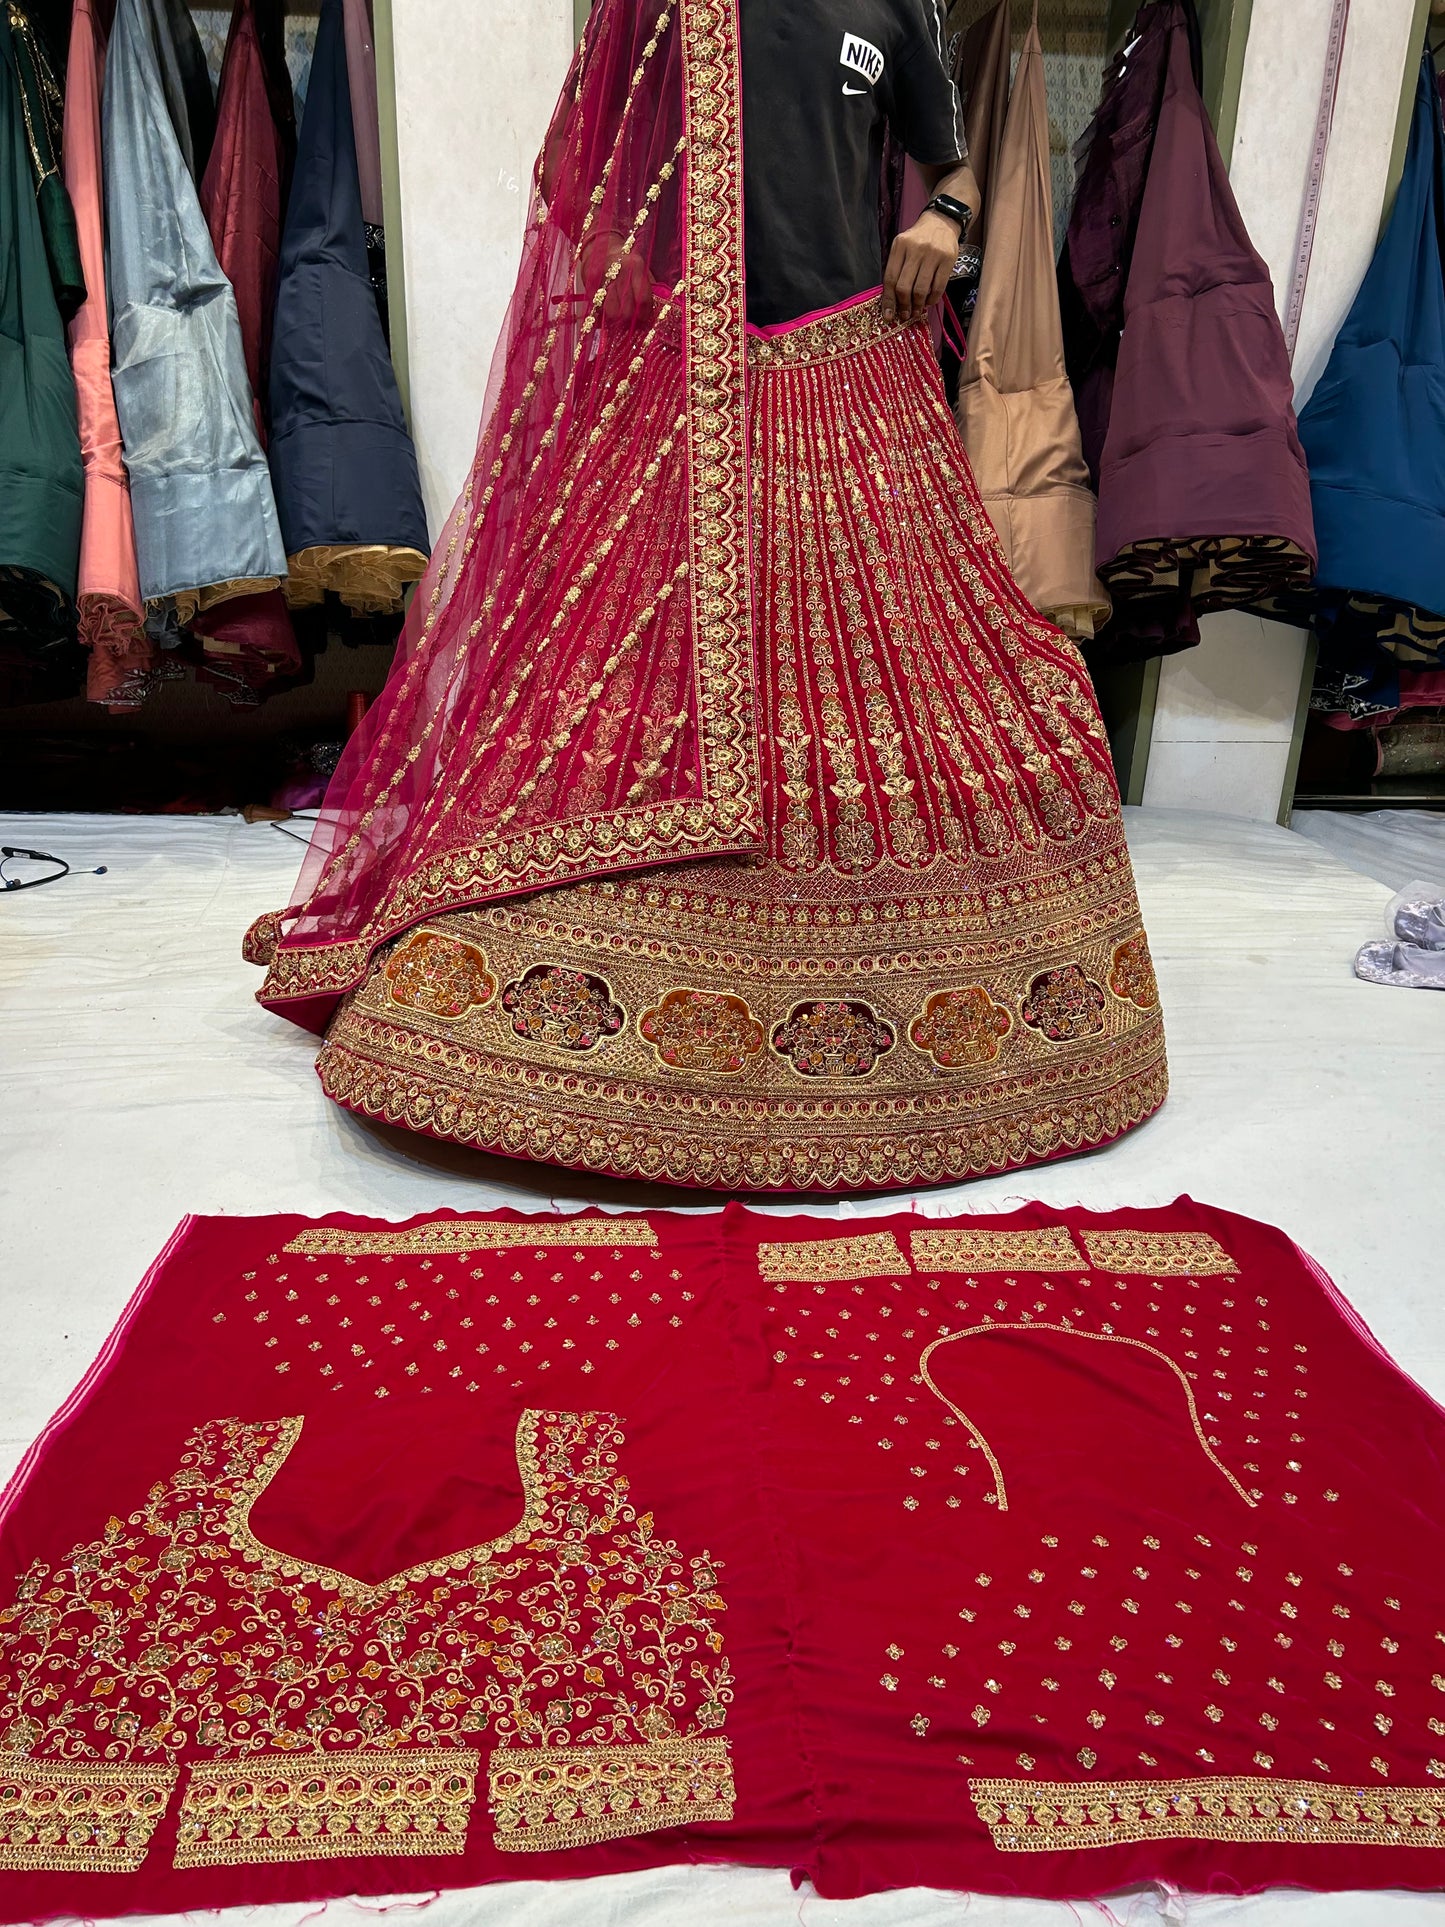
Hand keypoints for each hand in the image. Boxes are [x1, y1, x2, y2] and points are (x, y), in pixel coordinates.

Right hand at [579, 233, 652, 323]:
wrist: (602, 248)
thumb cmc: (627, 263)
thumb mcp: (642, 270)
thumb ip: (649, 289)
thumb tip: (656, 312)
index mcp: (636, 266)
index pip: (643, 300)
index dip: (644, 314)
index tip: (643, 319)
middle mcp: (619, 270)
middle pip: (627, 310)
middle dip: (630, 319)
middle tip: (632, 319)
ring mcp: (604, 277)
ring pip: (612, 312)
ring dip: (617, 318)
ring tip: (620, 315)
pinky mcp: (591, 284)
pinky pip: (600, 307)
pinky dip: (605, 312)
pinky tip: (609, 307)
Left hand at [881, 209, 963, 323]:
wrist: (941, 221)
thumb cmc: (919, 239)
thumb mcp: (903, 247)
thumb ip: (897, 269)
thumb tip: (892, 302)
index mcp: (900, 246)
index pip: (890, 278)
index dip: (888, 301)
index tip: (889, 316)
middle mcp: (915, 249)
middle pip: (904, 287)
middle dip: (903, 306)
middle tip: (905, 315)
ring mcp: (932, 254)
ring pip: (921, 289)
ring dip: (918, 305)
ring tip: (917, 311)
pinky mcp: (947, 259)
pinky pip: (938, 287)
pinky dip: (932, 299)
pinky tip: (929, 301)